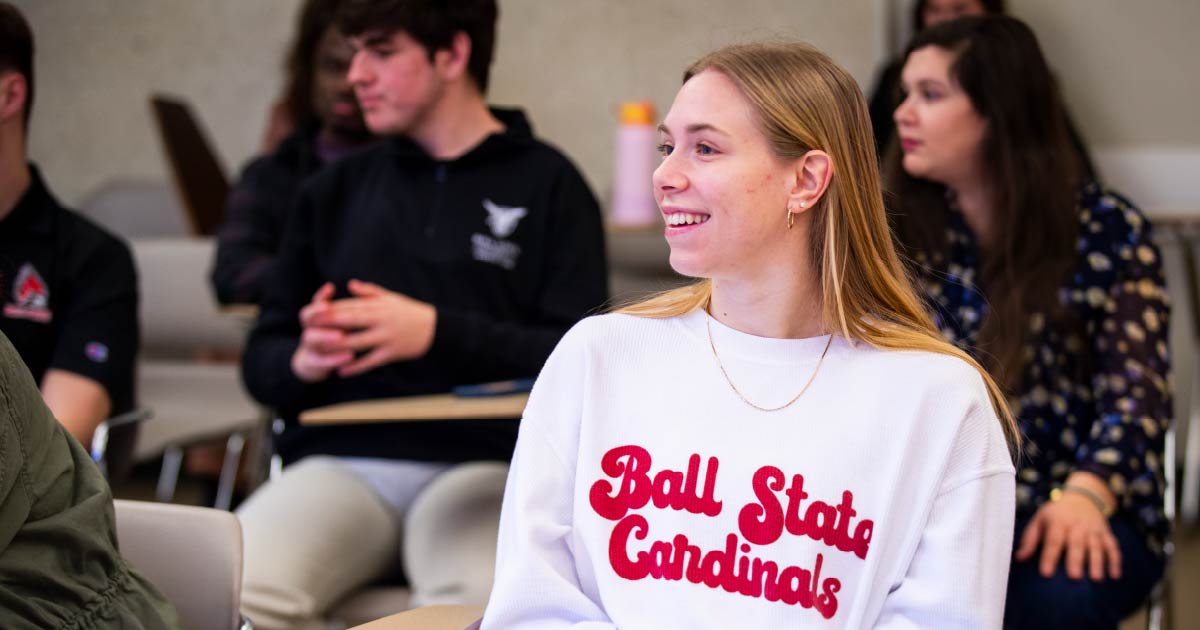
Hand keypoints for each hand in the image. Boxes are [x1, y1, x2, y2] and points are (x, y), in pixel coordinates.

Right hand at [291, 282, 353, 382]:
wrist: (314, 362)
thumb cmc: (328, 334)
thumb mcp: (330, 320)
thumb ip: (335, 304)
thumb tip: (339, 284)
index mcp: (312, 320)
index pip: (312, 303)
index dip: (319, 297)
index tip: (331, 288)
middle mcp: (308, 331)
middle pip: (308, 320)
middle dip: (320, 315)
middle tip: (332, 310)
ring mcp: (310, 347)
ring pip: (311, 339)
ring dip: (325, 336)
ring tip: (341, 336)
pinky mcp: (315, 363)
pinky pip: (323, 361)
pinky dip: (336, 359)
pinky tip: (350, 356)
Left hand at [304, 279, 436, 377]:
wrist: (435, 328)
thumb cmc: (409, 311)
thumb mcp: (390, 297)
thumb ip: (369, 292)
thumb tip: (349, 285)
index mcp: (378, 306)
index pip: (350, 306)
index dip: (330, 310)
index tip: (313, 312)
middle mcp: (381, 320)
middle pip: (351, 322)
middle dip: (329, 326)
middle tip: (310, 329)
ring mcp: (386, 337)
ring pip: (358, 343)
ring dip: (338, 348)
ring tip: (320, 352)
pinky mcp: (391, 353)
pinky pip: (371, 361)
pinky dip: (355, 367)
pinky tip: (341, 371)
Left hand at [1014, 474, 1120, 581]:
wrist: (1081, 498)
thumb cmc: (1055, 514)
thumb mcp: (1039, 520)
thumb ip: (1030, 539)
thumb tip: (1019, 558)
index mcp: (1058, 522)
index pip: (1053, 540)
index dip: (1049, 557)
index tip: (1046, 574)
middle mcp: (1077, 526)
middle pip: (1077, 544)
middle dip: (1076, 560)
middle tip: (1074, 577)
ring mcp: (1094, 530)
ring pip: (1097, 546)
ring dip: (1098, 562)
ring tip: (1096, 579)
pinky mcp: (1106, 534)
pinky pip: (1113, 547)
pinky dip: (1115, 561)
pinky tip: (1115, 576)